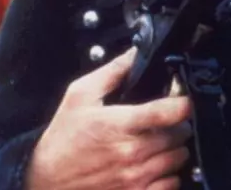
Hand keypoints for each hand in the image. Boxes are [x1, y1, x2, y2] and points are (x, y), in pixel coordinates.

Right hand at [26, 48, 191, 189]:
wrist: (44, 181)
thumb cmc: (62, 138)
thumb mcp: (80, 95)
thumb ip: (112, 72)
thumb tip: (135, 53)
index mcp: (121, 125)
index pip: (168, 112)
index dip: (185, 102)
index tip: (187, 98)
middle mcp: (132, 154)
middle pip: (179, 136)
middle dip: (177, 125)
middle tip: (166, 121)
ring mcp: (135, 180)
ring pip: (178, 161)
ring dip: (174, 149)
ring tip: (161, 142)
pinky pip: (170, 186)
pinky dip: (169, 175)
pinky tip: (156, 166)